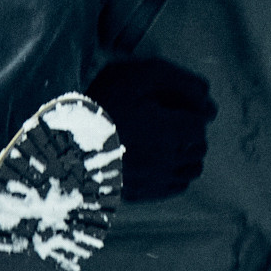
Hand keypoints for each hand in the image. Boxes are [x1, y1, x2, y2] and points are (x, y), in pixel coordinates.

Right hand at [88, 57, 215, 202]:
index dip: (190, 109)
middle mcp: (168, 160)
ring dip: (185, 154)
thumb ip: (179, 81)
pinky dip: (173, 174)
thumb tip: (207, 95)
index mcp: (171, 131)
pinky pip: (173, 187)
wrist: (62, 144)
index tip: (171, 103)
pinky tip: (156, 159)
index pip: (200, 122)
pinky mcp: (138, 194)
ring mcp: (154, 181)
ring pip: (190, 170)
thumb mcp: (139, 76)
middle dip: (189, 131)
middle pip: (199, 146)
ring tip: (164, 140)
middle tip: (167, 118)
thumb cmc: (101, 104)